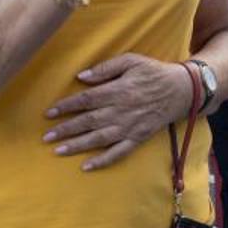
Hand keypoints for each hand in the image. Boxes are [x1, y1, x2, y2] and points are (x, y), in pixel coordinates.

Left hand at [44, 54, 192, 170]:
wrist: (181, 90)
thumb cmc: (153, 72)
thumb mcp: (132, 60)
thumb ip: (106, 68)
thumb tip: (81, 77)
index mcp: (119, 90)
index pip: (87, 100)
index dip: (67, 106)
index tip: (50, 112)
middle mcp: (122, 111)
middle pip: (89, 121)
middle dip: (66, 129)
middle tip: (46, 136)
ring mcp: (130, 127)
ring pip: (99, 139)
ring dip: (77, 145)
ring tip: (58, 151)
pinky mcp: (138, 138)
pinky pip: (118, 153)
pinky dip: (103, 161)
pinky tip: (86, 166)